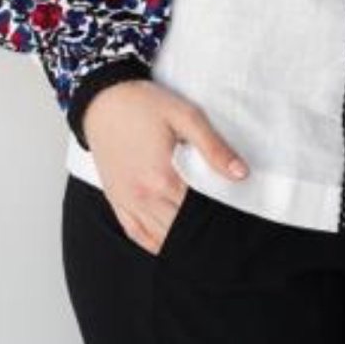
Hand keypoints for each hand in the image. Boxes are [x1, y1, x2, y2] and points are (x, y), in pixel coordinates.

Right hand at [83, 78, 247, 253]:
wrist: (103, 100)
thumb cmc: (143, 105)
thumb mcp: (186, 117)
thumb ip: (214, 148)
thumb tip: (241, 173)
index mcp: (163, 178)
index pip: (200, 212)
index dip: (218, 217)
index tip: (233, 215)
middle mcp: (144, 196)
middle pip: (182, 228)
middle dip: (203, 229)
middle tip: (223, 231)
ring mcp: (128, 202)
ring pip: (162, 238)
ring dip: (182, 239)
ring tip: (202, 236)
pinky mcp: (117, 200)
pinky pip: (138, 235)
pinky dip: (156, 243)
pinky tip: (171, 242)